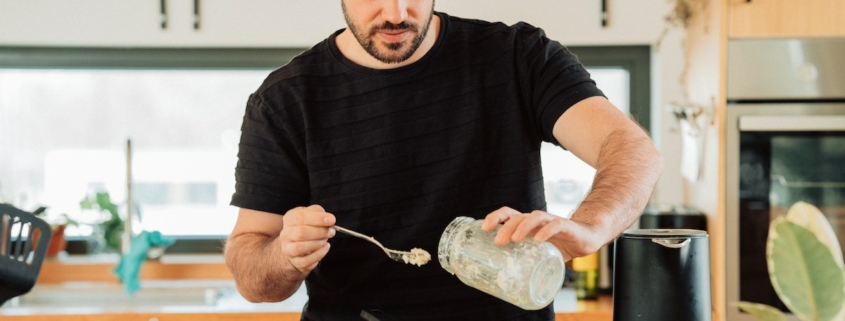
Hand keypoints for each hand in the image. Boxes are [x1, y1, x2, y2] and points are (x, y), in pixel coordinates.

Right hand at [279, 204, 335, 274]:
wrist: (295, 246)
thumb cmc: (306, 227)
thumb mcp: (310, 215)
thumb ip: (318, 213)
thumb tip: (329, 218)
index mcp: (289, 219)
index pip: (300, 217)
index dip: (318, 218)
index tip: (332, 220)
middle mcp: (286, 234)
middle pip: (301, 232)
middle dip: (320, 232)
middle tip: (331, 231)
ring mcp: (288, 250)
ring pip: (300, 247)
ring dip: (318, 243)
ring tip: (326, 239)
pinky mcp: (295, 262)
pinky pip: (306, 260)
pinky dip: (319, 254)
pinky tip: (325, 247)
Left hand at [481, 206, 603, 260]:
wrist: (586, 239)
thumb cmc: (559, 245)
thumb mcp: (539, 254)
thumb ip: (526, 262)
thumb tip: (506, 282)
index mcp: (527, 224)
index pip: (508, 214)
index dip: (495, 217)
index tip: (484, 228)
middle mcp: (537, 220)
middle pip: (518, 217)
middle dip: (505, 227)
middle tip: (498, 242)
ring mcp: (551, 221)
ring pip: (534, 217)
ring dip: (523, 226)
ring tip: (515, 239)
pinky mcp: (566, 226)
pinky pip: (555, 225)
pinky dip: (546, 231)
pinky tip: (539, 239)